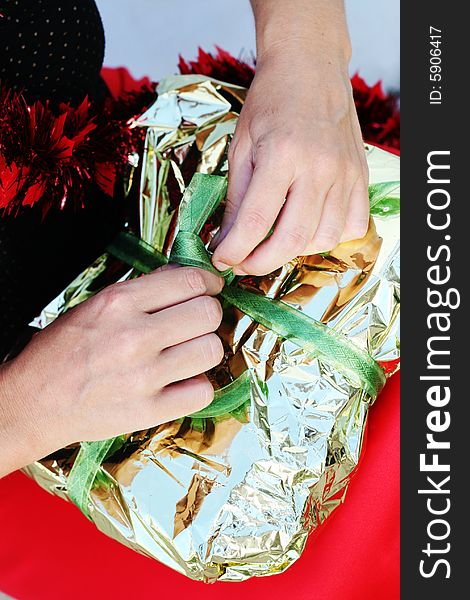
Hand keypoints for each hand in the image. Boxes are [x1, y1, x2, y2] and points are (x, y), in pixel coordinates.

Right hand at [0, 267, 223, 474]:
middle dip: (208, 314)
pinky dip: (196, 385)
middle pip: (209, 314)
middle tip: (196, 322)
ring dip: (204, 349)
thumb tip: (185, 278)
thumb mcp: (97, 305)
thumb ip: (144, 290)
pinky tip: (179, 381)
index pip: (191, 281)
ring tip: (186, 352)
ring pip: (212, 350)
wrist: (35, 402)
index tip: (211, 289)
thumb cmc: (64, 351)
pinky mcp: (149, 411)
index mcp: (119, 303)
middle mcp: (134, 337)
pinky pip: (203, 391)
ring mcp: (144, 376)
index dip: (209, 283)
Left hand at [212, 41, 368, 275]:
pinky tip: (308, 227)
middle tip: (244, 264)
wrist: (310, 66)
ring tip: (275, 241)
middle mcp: (319, 167)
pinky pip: (351, 226)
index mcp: (282, 155)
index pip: (257, 220)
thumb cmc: (271, 101)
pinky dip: (328, 238)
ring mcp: (345, 173)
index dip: (235, 250)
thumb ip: (237, 196)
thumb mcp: (242, 145)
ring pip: (323, 238)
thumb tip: (228, 239)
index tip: (222, 260)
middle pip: (293, 238)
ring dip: (294, 251)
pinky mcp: (360, 176)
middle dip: (262, 262)